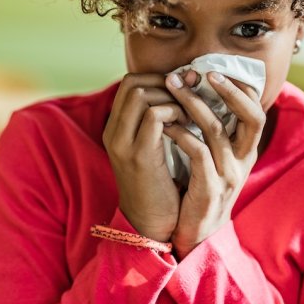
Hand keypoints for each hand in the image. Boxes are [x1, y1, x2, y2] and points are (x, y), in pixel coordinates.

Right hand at [103, 73, 189, 241]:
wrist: (151, 225)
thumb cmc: (160, 187)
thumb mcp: (155, 150)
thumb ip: (159, 123)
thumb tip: (183, 88)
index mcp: (116, 129)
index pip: (129, 83)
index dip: (157, 78)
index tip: (183, 85)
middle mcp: (113, 133)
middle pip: (132, 82)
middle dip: (165, 81)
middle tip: (190, 92)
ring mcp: (122, 143)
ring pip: (140, 94)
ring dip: (171, 96)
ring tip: (189, 112)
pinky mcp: (139, 155)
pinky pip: (154, 116)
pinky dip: (174, 112)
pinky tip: (187, 124)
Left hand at [164, 71, 264, 257]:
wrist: (192, 233)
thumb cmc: (197, 189)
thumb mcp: (212, 158)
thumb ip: (211, 131)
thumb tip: (198, 92)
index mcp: (245, 151)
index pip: (257, 111)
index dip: (242, 88)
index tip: (217, 69)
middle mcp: (243, 161)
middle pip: (252, 117)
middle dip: (228, 91)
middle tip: (201, 72)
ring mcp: (228, 175)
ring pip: (217, 131)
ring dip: (193, 104)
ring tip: (172, 87)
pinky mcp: (210, 188)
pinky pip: (198, 153)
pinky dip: (181, 133)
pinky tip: (164, 122)